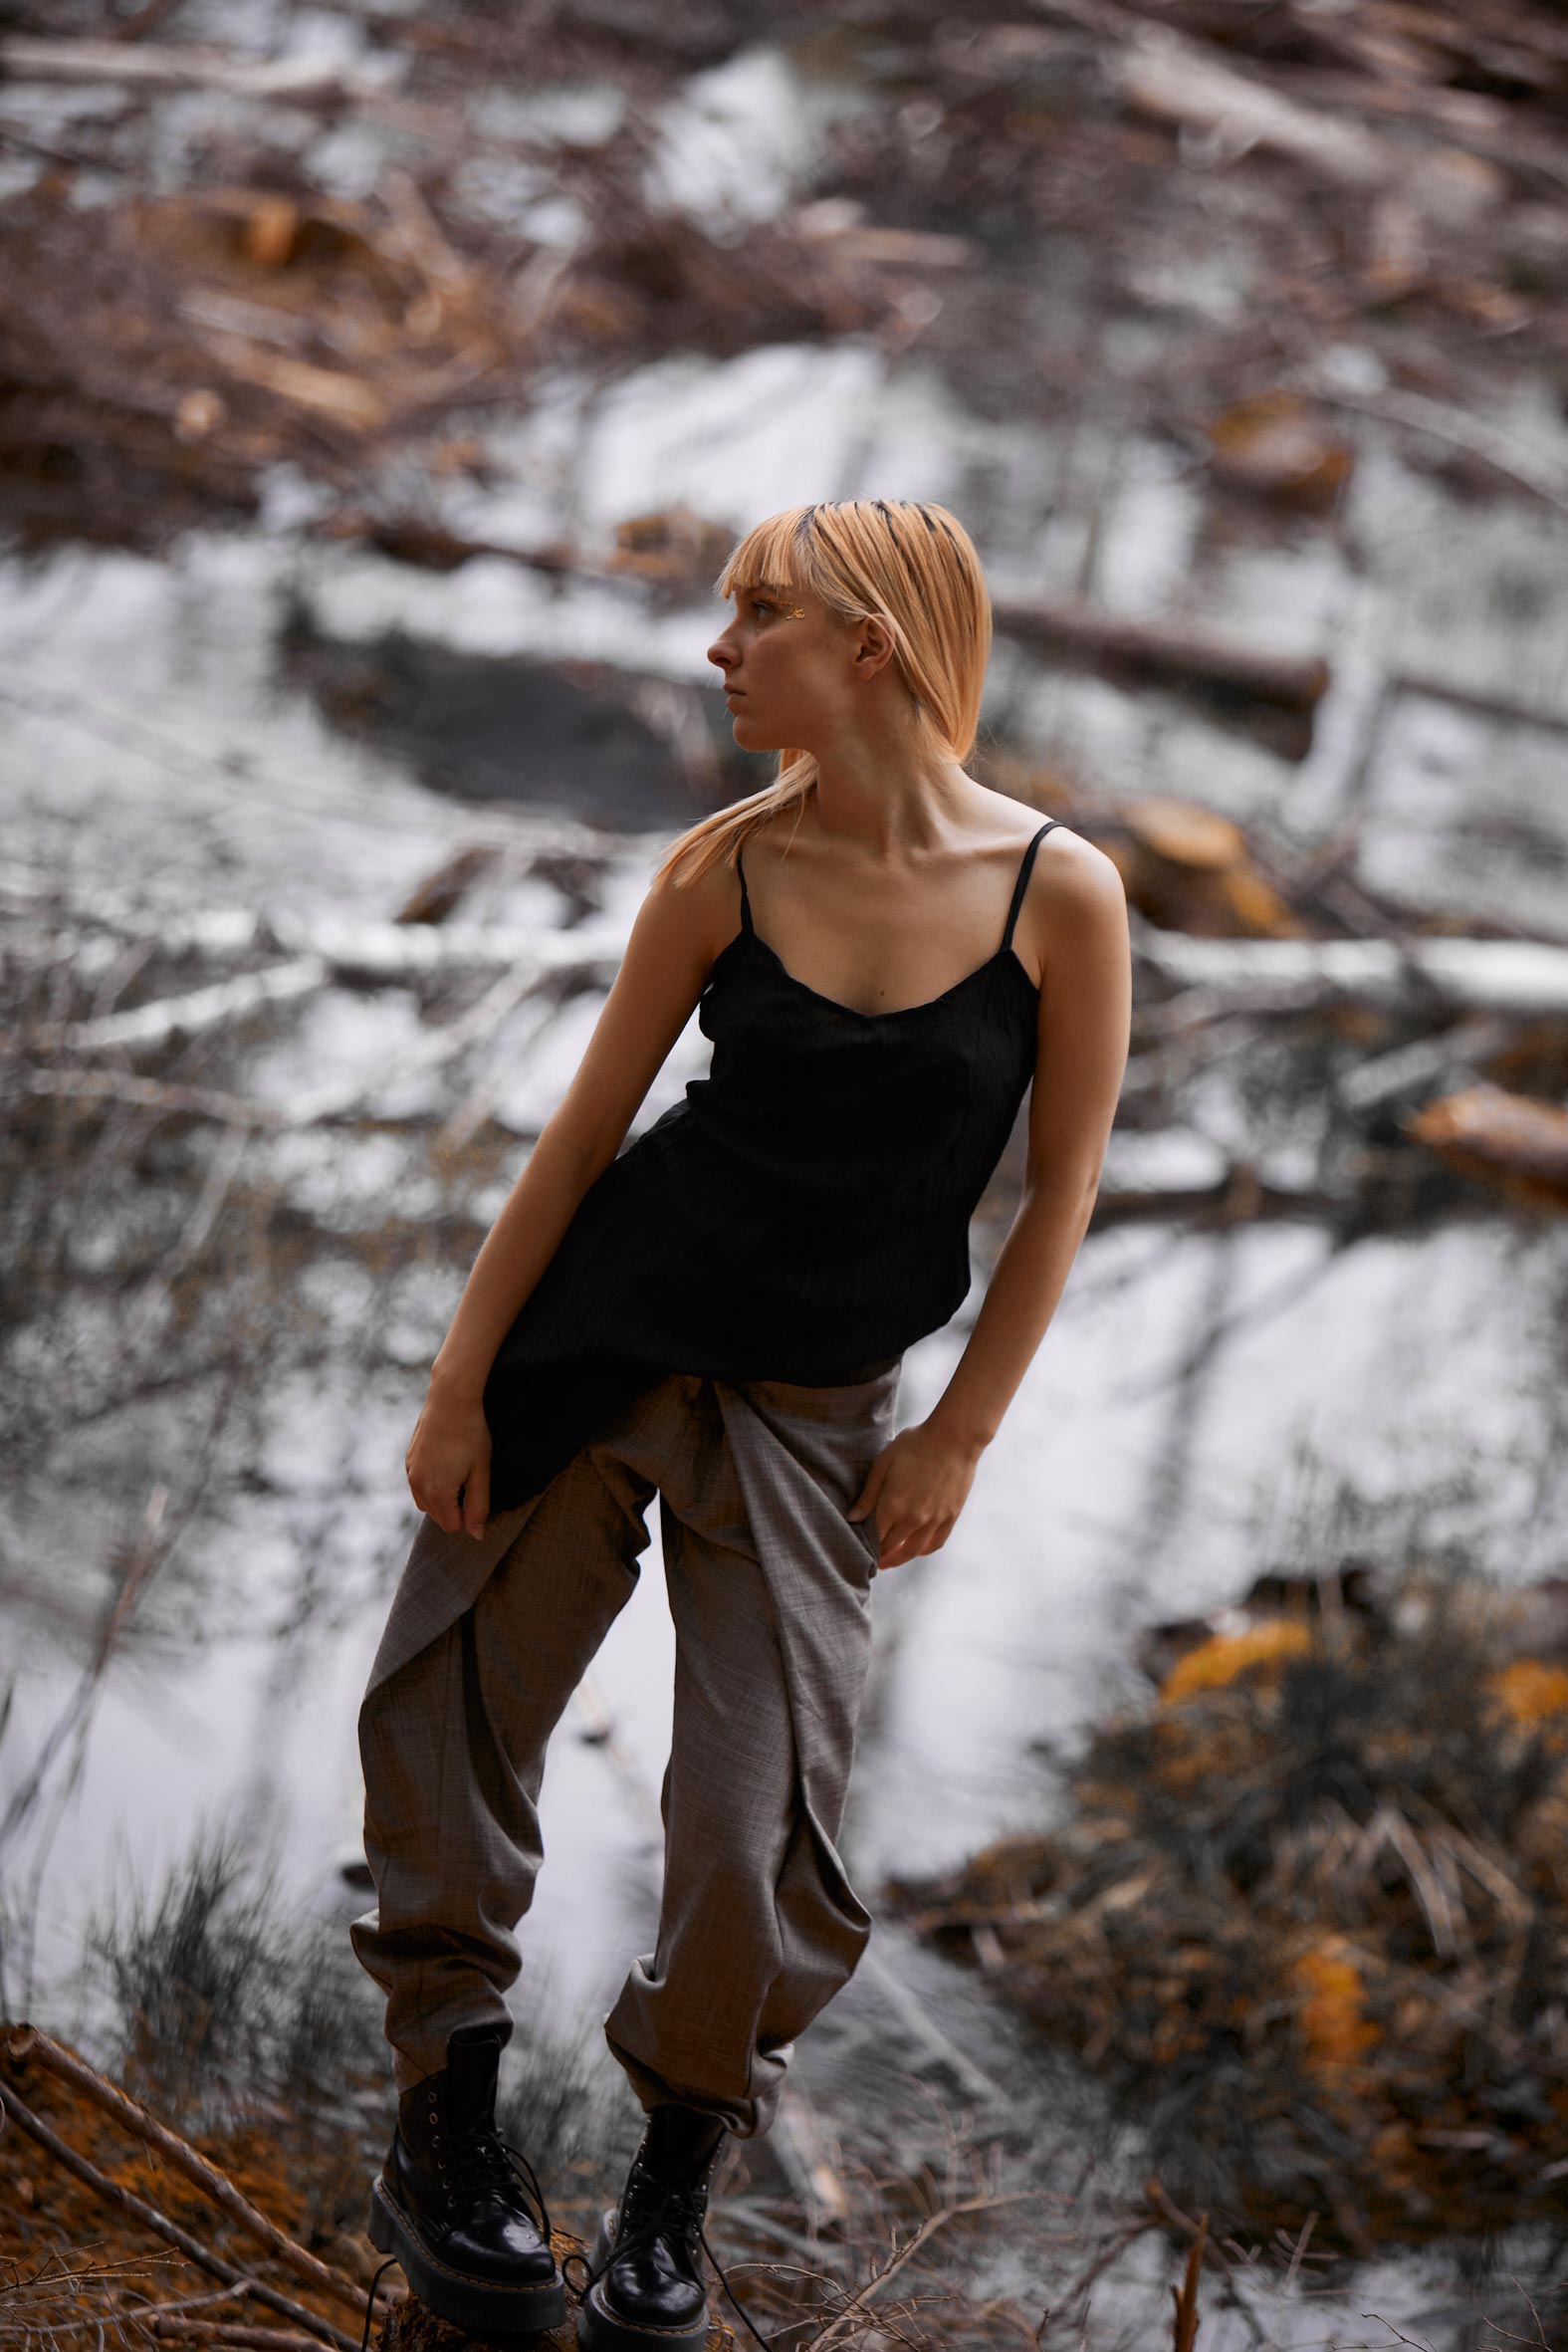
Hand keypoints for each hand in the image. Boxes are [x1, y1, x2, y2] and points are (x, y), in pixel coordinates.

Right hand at [406, 1384, 491, 1538]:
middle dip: (455, 1509)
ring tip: (459, 1473)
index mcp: (437, 1493)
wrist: (450, 1398)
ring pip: (426, 1503)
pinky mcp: (409, 1460)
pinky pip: (418, 1486)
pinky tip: (446, 1464)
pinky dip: (432, 1484)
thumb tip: (476, 1535)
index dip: (469, 1517)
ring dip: (442, 1498)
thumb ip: (479, 1506)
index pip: (452, 1526)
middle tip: (470, 1481)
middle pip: (438, 1517)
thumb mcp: (481, 1472)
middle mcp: (418, 1486)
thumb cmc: (471, 1434)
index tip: (478, 1493)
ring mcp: (410, 1472)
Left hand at [847, 1417, 982, 1570]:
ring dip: (900, 1558)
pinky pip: (935, 1543)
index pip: (876, 1536)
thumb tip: (852, 1519)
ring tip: (891, 1560)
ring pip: (913, 1551)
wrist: (954, 1438)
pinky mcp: (950, 1516)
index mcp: (893, 1505)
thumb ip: (868, 1494)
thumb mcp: (884, 1464)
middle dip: (881, 1555)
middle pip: (892, 1547)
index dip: (868, 1545)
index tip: (861, 1549)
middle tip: (873, 1560)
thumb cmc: (915, 1444)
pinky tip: (916, 1549)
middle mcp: (913, 1518)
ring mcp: (934, 1520)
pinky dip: (923, 1550)